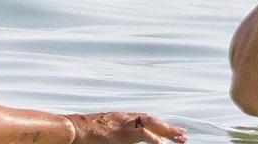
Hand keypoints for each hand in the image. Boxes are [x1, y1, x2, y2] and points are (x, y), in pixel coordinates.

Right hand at [65, 112, 186, 143]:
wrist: (74, 129)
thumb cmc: (84, 133)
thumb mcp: (102, 131)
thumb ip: (114, 134)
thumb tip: (117, 139)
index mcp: (122, 118)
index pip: (146, 119)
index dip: (160, 125)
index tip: (172, 131)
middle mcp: (126, 118)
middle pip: (152, 120)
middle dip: (169, 128)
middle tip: (184, 135)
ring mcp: (124, 123)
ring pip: (151, 123)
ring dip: (167, 131)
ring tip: (180, 138)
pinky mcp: (122, 132)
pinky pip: (142, 134)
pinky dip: (153, 139)